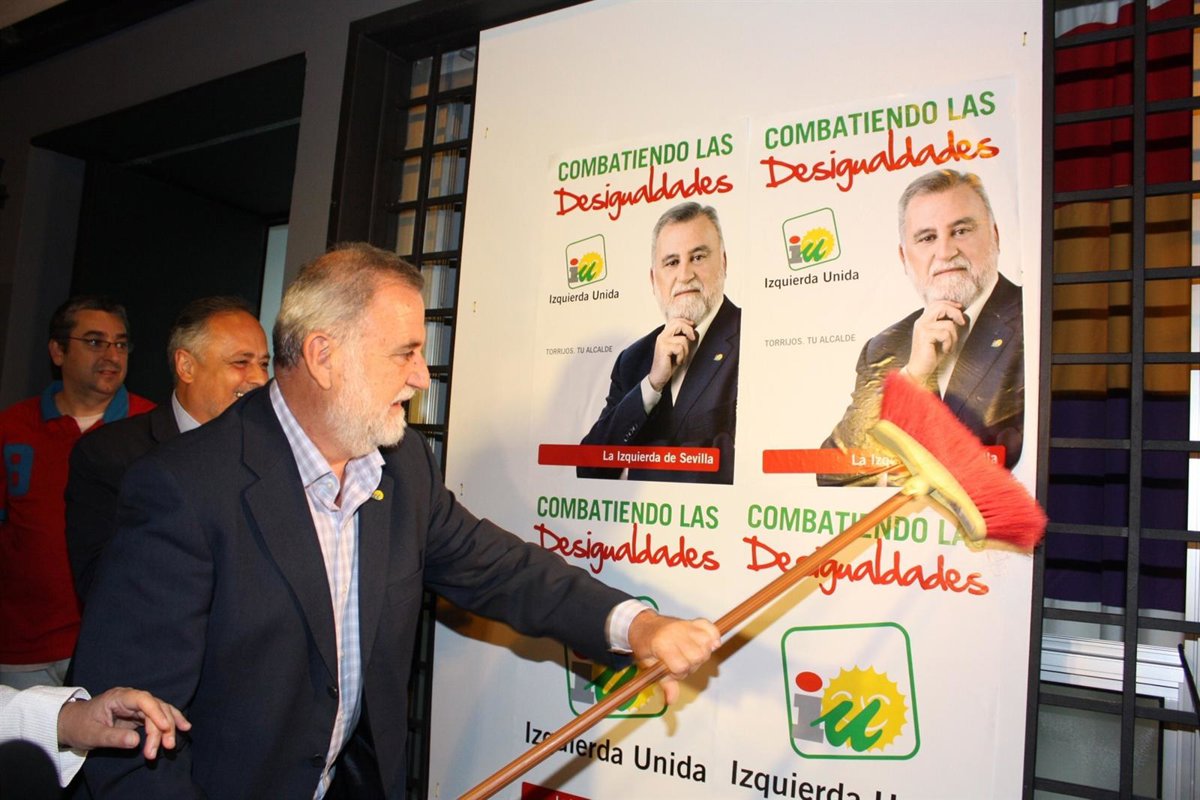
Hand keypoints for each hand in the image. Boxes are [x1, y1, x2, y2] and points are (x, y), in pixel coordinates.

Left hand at [57, 687, 190, 758]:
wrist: (71, 724)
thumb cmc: (79, 726)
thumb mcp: (92, 735)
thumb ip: (113, 738)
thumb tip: (137, 741)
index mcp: (119, 697)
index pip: (143, 700)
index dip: (156, 712)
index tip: (164, 728)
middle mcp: (131, 699)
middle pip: (155, 708)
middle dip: (163, 728)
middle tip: (163, 748)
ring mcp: (136, 706)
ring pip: (160, 712)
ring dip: (168, 728)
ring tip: (171, 745)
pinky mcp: (139, 715)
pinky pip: (158, 717)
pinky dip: (171, 722)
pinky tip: (185, 727)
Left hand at [627, 610, 719, 703]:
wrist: (643, 625)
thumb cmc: (645, 646)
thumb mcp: (649, 666)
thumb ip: (664, 682)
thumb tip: (671, 701)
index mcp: (662, 645)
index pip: (681, 665)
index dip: (677, 673)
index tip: (670, 670)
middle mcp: (676, 633)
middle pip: (697, 656)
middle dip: (691, 665)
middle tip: (680, 663)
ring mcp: (686, 626)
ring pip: (706, 645)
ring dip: (702, 654)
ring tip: (690, 654)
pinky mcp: (693, 622)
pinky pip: (710, 628)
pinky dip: (714, 636)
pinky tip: (711, 644)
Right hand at [648, 318, 696, 392]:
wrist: (659, 377)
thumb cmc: (669, 364)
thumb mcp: (677, 350)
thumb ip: (682, 339)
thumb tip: (693, 332)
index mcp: (665, 335)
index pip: (675, 320)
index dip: (685, 321)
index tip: (693, 326)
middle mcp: (662, 336)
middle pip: (678, 324)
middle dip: (688, 330)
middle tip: (692, 338)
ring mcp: (662, 341)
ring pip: (682, 339)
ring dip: (685, 351)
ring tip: (680, 358)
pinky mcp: (663, 348)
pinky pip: (680, 348)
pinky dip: (682, 357)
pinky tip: (677, 361)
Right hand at [905, 300, 966, 381]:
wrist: (920, 370)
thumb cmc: (931, 355)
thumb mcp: (940, 337)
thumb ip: (945, 325)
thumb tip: (959, 317)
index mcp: (924, 320)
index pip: (937, 304)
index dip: (950, 304)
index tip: (961, 308)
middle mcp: (921, 321)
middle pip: (942, 307)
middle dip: (956, 314)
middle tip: (962, 323)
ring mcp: (922, 328)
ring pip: (948, 324)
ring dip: (954, 337)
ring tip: (949, 346)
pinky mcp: (925, 335)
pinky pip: (945, 334)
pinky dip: (949, 343)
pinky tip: (945, 350)